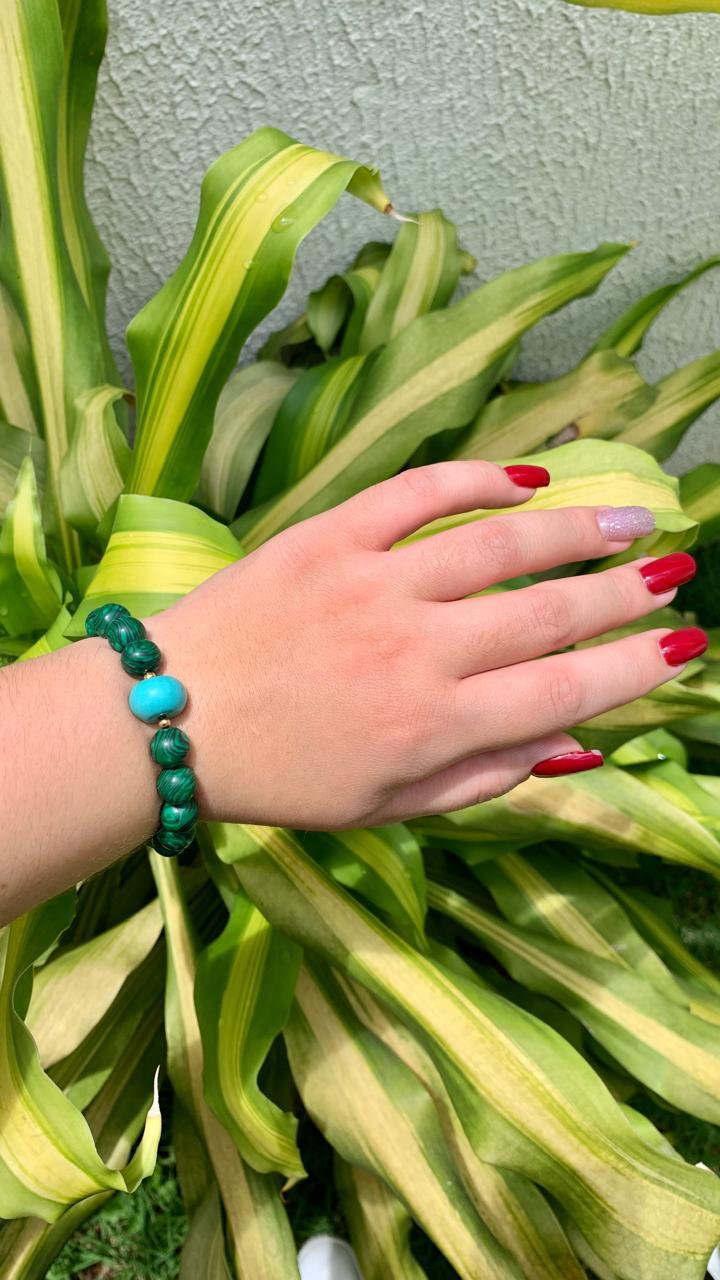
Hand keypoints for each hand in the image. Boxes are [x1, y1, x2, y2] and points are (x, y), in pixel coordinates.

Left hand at [147, 461, 702, 828]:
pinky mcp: (330, 536)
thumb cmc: (280, 775)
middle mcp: (416, 651)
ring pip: (500, 545)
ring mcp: (374, 585)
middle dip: (624, 593)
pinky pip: (419, 494)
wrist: (168, 717)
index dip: (634, 667)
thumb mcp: (386, 808)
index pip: (563, 691)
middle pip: (549, 612)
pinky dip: (478, 480)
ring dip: (578, 527)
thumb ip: (483, 778)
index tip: (682, 643)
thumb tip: (571, 745)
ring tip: (633, 515)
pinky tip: (528, 480)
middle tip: (674, 572)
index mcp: (432, 727)